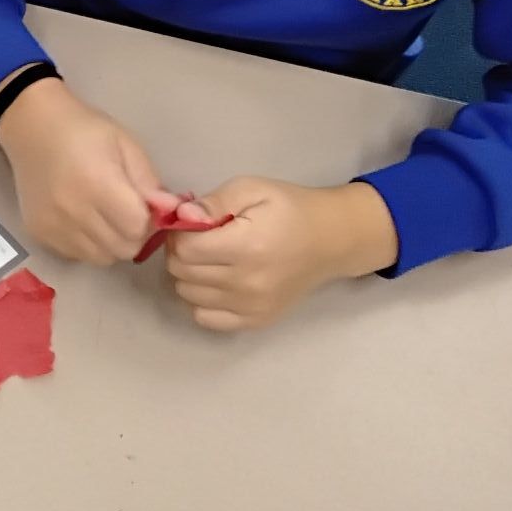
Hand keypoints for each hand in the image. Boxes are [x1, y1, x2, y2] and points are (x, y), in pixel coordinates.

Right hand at [0, 77, 179, 264]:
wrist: (32, 127)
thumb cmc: (85, 130)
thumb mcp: (126, 145)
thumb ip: (149, 182)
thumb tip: (170, 213)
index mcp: (98, 183)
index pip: (137, 228)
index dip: (148, 221)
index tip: (145, 207)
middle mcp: (73, 211)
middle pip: (122, 249)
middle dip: (133, 235)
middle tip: (127, 212)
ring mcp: (53, 226)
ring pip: (101, 258)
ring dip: (111, 243)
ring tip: (104, 217)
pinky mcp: (39, 234)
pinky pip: (77, 255)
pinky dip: (87, 244)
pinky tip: (82, 219)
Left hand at [165, 177, 398, 331]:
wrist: (331, 240)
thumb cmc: (289, 209)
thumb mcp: (252, 190)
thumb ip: (214, 202)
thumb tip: (181, 215)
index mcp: (247, 247)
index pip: (185, 249)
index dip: (180, 233)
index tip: (192, 223)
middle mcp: (247, 283)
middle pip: (183, 273)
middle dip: (181, 252)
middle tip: (199, 238)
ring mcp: (252, 307)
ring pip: (188, 295)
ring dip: (189, 275)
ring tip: (210, 258)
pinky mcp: (256, 321)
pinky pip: (206, 318)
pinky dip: (201, 300)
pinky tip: (215, 282)